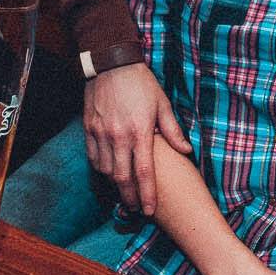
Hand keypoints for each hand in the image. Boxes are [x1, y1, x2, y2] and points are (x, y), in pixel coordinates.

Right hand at [82, 61, 191, 214]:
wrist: (111, 64)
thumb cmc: (141, 83)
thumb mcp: (162, 104)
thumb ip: (173, 130)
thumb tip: (186, 150)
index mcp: (140, 131)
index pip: (144, 172)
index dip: (147, 194)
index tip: (149, 209)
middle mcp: (118, 136)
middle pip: (123, 177)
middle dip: (129, 197)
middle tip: (134, 209)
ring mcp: (101, 133)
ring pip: (105, 170)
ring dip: (115, 184)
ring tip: (124, 192)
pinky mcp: (89, 129)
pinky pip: (93, 157)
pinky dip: (101, 169)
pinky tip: (109, 173)